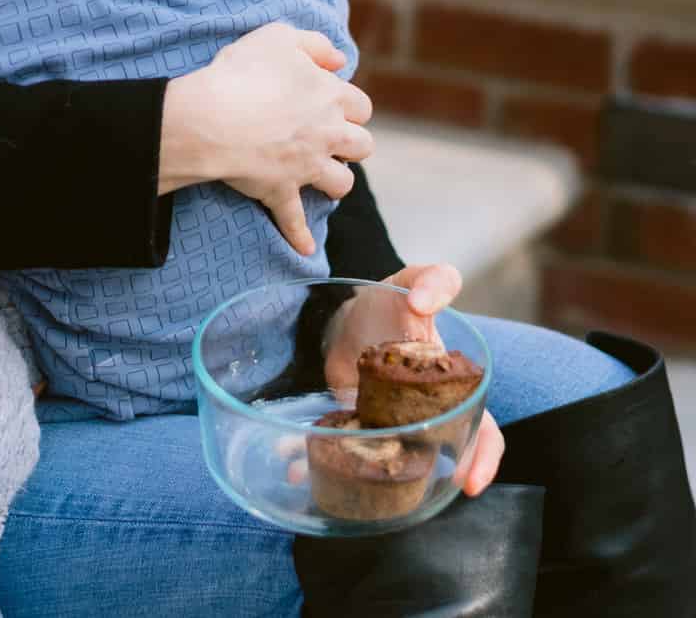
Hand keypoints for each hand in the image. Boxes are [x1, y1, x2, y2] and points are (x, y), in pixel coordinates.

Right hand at [159, 23, 372, 255]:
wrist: (212, 117)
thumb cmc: (243, 72)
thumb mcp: (278, 37)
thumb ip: (314, 44)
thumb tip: (338, 59)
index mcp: (331, 96)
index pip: (361, 104)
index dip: (348, 104)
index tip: (331, 103)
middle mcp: (327, 134)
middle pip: (363, 146)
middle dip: (351, 144)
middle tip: (329, 139)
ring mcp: (306, 167)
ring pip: (341, 184)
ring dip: (335, 182)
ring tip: (324, 180)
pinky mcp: (281, 191)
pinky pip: (295, 221)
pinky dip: (300, 236)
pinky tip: (306, 249)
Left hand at [323, 262, 504, 495]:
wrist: (348, 311)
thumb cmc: (391, 302)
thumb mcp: (413, 283)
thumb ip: (434, 280)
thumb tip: (423, 303)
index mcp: (450, 390)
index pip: (483, 430)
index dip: (483, 456)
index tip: (470, 483)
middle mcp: (422, 416)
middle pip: (434, 460)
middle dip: (418, 483)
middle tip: (399, 498)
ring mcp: (386, 424)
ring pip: (381, 462)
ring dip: (355, 474)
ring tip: (326, 479)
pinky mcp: (352, 423)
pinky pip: (342, 450)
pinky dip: (317, 460)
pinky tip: (295, 466)